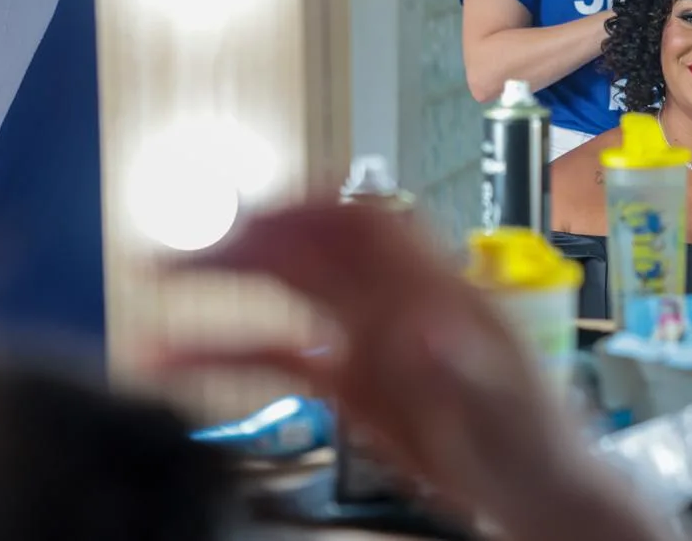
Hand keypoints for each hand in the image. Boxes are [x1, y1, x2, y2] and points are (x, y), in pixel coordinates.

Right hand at [155, 202, 596, 533]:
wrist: (533, 487)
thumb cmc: (532, 440)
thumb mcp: (505, 407)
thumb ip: (465, 366)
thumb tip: (426, 326)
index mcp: (434, 288)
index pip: (367, 223)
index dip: (311, 204)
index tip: (253, 211)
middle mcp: (393, 300)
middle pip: (312, 246)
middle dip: (248, 235)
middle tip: (181, 242)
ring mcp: (366, 336)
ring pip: (284, 290)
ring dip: (224, 278)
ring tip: (158, 276)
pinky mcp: (347, 378)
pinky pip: (275, 353)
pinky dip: (222, 352)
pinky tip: (172, 356)